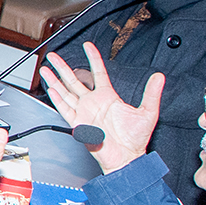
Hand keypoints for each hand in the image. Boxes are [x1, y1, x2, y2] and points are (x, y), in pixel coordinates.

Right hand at [38, 43, 163, 174]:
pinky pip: (65, 108)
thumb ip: (152, 93)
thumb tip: (159, 77)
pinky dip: (57, 98)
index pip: (98, 72)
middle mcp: (94, 103)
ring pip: (65, 92)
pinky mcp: (78, 123)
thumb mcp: (148, 112)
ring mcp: (84, 112)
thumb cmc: (136, 139)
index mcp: (109, 97)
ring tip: (46, 69)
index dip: (93, 58)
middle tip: (54, 56)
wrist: (126, 158)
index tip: (88, 46)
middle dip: (63, 67)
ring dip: (55, 80)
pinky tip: (51, 89)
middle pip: (74, 80)